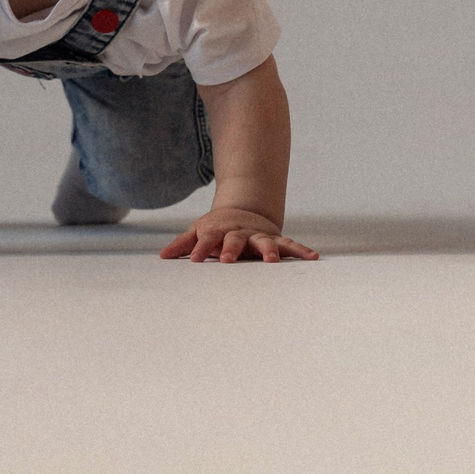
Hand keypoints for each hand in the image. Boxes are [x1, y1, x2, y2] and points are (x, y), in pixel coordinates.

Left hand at [159, 206, 319, 263]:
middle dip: (232, 249)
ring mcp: (259, 236)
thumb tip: (162, 256)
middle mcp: (241, 233)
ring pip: (265, 242)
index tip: (195, 261)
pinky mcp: (276, 239)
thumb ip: (183, 244)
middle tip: (228, 260)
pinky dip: (301, 251)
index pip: (207, 240)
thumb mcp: (198, 231)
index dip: (201, 249)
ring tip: (272, 262)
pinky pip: (290, 246)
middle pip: (236, 240)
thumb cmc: (217, 228)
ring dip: (269, 251)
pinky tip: (313, 258)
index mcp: (219, 231)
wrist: (245, 211)